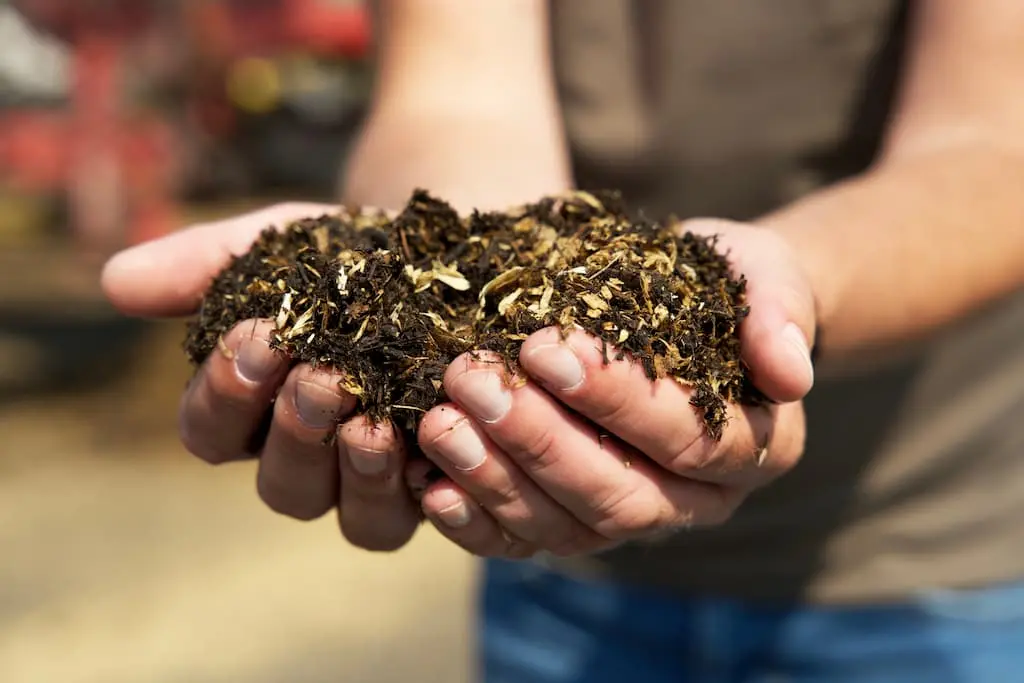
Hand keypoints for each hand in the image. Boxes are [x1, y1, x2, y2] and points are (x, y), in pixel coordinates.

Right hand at [101, 204, 421, 550]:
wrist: (445, 259)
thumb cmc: (346, 259)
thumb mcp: (279, 247)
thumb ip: (201, 264)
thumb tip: (114, 282)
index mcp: (253, 414)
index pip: (210, 432)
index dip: (224, 394)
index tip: (255, 336)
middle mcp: (310, 462)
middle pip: (283, 486)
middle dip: (297, 432)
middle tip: (322, 376)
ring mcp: (375, 483)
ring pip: (356, 520)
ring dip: (359, 474)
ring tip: (375, 422)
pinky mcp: (436, 485)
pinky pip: (422, 513)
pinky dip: (425, 489)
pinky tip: (434, 442)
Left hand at [411, 220, 816, 556]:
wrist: (691, 312)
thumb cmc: (725, 287)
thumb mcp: (762, 275)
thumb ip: (780, 313)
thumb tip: (792, 373)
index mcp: (756, 447)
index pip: (688, 439)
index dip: (615, 399)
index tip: (544, 347)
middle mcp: (700, 501)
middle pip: (621, 495)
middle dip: (539, 440)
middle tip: (473, 380)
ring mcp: (635, 518)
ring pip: (570, 526)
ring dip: (497, 479)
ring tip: (440, 423)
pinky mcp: (579, 522)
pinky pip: (531, 543)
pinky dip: (480, 524)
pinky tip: (431, 487)